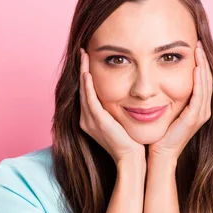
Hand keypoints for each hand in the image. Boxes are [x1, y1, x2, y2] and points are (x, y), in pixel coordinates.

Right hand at [79, 48, 144, 163]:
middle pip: (81, 90)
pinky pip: (90, 99)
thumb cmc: (130, 143)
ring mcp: (90, 121)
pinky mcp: (97, 121)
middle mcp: (86, 120)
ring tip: (83, 56)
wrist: (130, 159)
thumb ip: (116, 111)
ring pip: (84, 91)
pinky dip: (88, 85)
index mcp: (90, 120)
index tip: (87, 61)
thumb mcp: (120, 123)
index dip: (85, 76)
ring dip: (83, 72)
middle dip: (81, 69)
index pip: (86, 94)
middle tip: (82, 52)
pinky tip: (88, 73)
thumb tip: (125, 98)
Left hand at [148, 40, 212, 159]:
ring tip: (199, 50)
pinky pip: (199, 96)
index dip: (201, 63)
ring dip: (203, 66)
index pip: (203, 80)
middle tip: (198, 43)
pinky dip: (199, 81)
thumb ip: (168, 96)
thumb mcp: (167, 110)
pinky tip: (196, 69)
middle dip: (203, 60)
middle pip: (207, 79)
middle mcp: (203, 110)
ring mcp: (200, 115)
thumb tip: (159, 81)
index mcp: (198, 107)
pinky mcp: (193, 118)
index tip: (194, 48)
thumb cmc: (161, 133)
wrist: (160, 154)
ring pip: (206, 85)